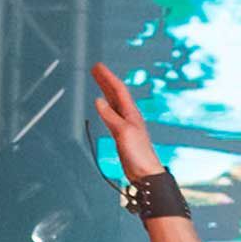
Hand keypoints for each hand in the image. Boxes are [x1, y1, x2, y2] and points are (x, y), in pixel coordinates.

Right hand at [90, 62, 163, 180]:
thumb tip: (98, 101)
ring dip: (105, 91)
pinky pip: (112, 115)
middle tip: (95, 69)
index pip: (118, 89)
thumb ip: (110, 116)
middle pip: (116, 93)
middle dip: (105, 80)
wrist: (145, 174)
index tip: (98, 66)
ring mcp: (126, 125)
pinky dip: (106, 107)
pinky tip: (103, 107)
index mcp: (131, 113)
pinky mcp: (122, 135)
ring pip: (113, 103)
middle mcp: (129, 117)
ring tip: (97, 82)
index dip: (108, 77)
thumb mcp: (123, 132)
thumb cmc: (139, 155)